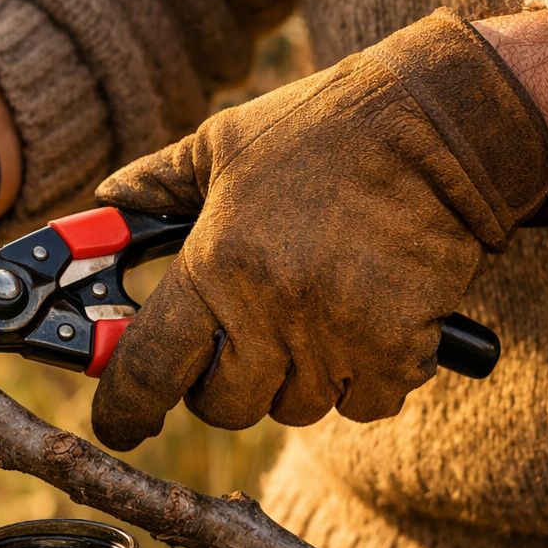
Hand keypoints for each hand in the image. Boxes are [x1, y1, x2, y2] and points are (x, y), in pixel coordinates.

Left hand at [91, 9, 547, 447]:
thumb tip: (106, 198)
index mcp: (214, 266)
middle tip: (237, 347)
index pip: (148, 369)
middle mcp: (268, 312)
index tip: (120, 423)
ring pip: (294, 408)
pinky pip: (365, 404)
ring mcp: (334, 336)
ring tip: (309, 321)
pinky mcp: (397, 349)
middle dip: (220, 388)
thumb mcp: (223, 142)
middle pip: (223, 407)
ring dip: (294, 380)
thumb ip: (157, 183)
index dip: (124, 408)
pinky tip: (365, 329)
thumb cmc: (324, 127)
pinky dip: (363, 381)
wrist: (441, 124)